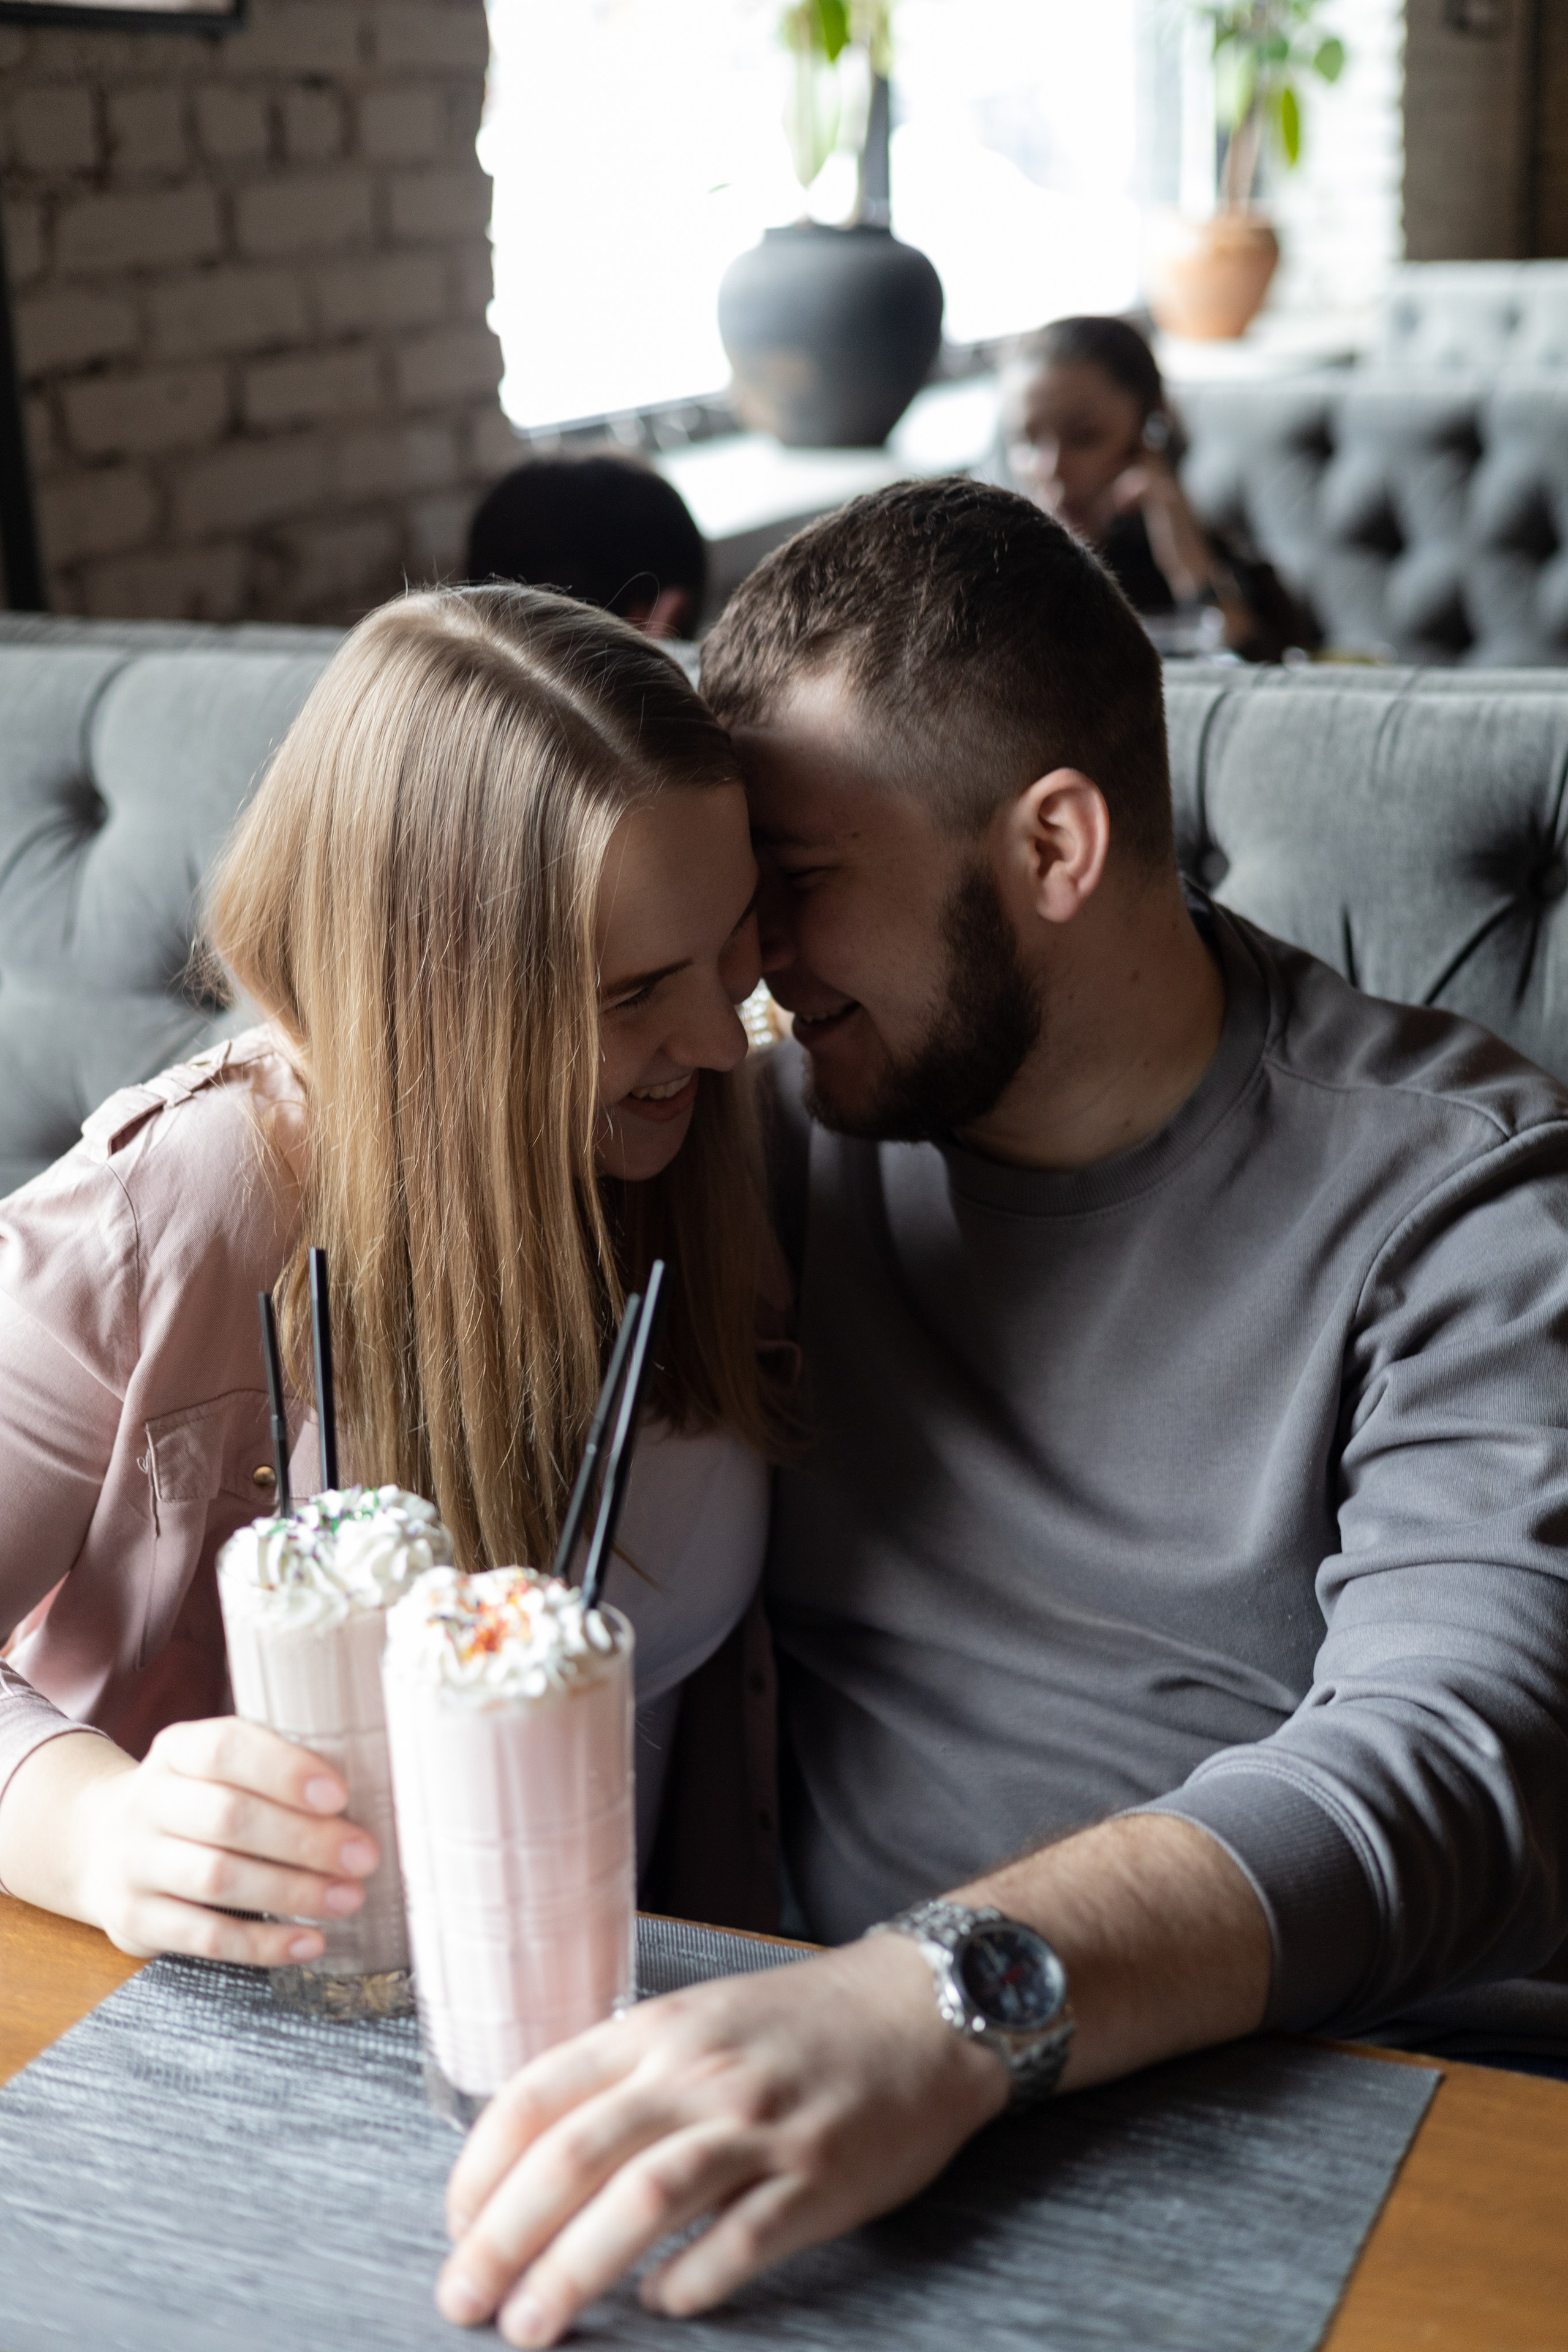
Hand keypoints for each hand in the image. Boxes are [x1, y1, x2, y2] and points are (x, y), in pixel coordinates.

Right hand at [65, 1717, 380, 1964]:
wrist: (100, 1844)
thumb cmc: (195, 1800)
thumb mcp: (216, 1768)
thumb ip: (273, 1773)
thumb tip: (369, 1794)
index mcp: (177, 1751)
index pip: (226, 1749)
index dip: (284, 1771)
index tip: (340, 1794)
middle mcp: (148, 1802)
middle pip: (228, 1817)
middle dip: (304, 1839)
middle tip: (364, 1856)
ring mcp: (135, 1863)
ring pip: (218, 1877)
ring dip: (293, 1890)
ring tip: (348, 1898)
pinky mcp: (135, 1920)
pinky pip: (204, 1936)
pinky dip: (262, 1943)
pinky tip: (309, 1941)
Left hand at [436, 1935, 1008, 2346]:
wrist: (924, 2011)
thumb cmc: (800, 2024)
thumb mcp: (698, 2018)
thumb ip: (623, 2072)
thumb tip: (535, 2152)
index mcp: (657, 2028)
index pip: (537, 2095)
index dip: (479, 2171)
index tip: (455, 2228)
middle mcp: (698, 2070)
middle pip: (574, 2156)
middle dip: (502, 2236)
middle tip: (462, 2301)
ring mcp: (759, 2124)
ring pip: (642, 2200)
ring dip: (573, 2270)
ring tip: (530, 2327)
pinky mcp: (817, 2177)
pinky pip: (737, 2241)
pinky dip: (687, 2281)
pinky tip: (659, 2305)